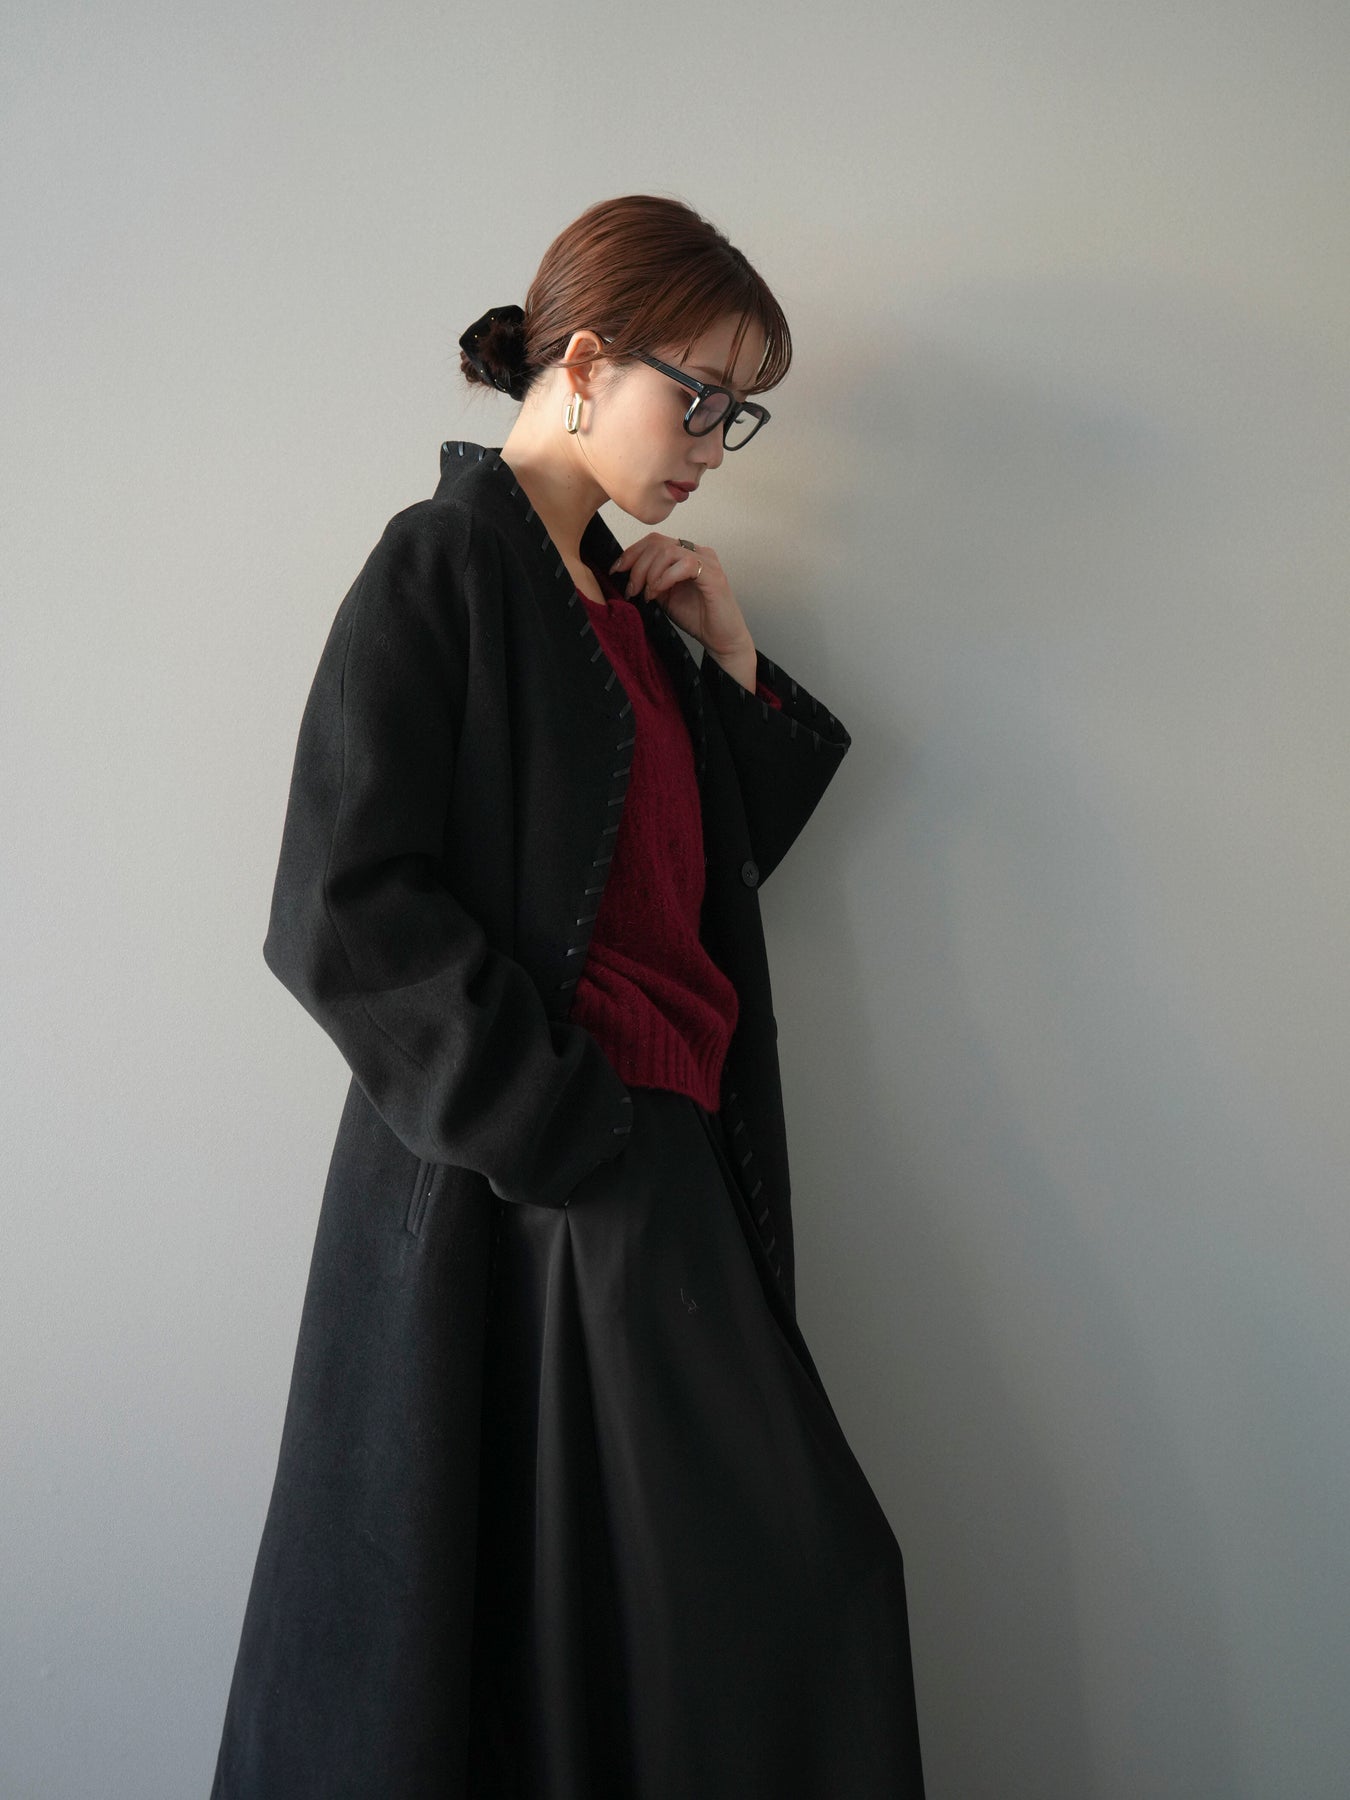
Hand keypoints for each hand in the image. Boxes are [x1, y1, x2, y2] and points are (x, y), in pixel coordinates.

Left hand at [609, 534, 752, 664]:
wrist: (721, 639)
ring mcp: (707, 561)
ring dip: (650, 573)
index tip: (617, 571)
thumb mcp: (664, 596)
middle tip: (632, 589)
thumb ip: (650, 580)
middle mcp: (697, 552)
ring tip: (647, 594)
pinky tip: (658, 592)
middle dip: (637, 566)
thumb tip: (625, 573)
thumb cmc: (698, 618)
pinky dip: (666, 578)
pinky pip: (685, 564)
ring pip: (668, 551)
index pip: (654, 541)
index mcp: (684, 554)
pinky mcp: (714, 575)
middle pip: (657, 543)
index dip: (631, 553)